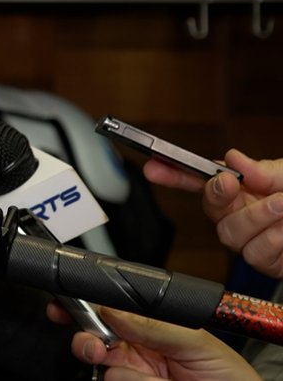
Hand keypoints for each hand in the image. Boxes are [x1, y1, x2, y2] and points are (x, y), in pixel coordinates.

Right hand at [54, 304, 259, 380]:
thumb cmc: (231, 378)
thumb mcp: (198, 343)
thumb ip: (155, 325)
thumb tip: (113, 308)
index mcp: (151, 329)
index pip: (111, 311)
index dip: (86, 305)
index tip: (69, 304)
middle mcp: (136, 352)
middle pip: (93, 338)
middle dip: (87, 339)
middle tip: (95, 347)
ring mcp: (133, 377)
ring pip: (105, 368)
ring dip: (122, 372)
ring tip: (151, 378)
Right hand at [144, 149, 282, 277]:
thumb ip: (264, 170)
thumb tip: (232, 160)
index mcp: (244, 190)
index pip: (200, 181)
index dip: (174, 174)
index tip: (154, 166)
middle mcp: (244, 215)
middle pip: (212, 213)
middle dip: (222, 198)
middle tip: (236, 185)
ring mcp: (255, 241)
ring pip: (232, 237)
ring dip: (258, 219)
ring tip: (282, 207)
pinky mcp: (270, 263)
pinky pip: (257, 255)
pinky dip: (274, 241)